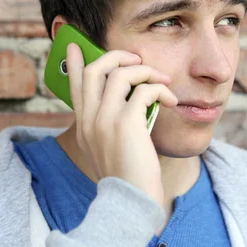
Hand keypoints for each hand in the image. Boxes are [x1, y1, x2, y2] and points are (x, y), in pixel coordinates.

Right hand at [66, 43, 177, 206]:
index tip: (75, 45)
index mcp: (84, 124)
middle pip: (94, 69)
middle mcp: (90, 119)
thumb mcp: (108, 148)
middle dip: (117, 56)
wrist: (130, 202)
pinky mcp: (126, 123)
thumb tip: (128, 101)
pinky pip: (144, 90)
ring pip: (120, 73)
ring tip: (163, 81)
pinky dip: (161, 89)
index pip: (75, 84)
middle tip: (137, 60)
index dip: (75, 61)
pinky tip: (171, 100)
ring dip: (146, 71)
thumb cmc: (128, 176)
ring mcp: (105, 120)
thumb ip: (109, 124)